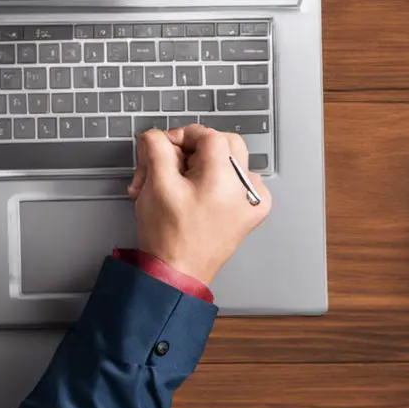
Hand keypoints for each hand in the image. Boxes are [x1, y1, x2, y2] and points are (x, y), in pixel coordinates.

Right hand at [127, 125, 271, 284]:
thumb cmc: (168, 238)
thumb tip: (159, 135)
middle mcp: (246, 188)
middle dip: (195, 149)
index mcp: (224, 180)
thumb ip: (157, 148)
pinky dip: (219, 180)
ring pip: (231, 161)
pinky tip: (199, 196)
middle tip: (174, 165)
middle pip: (225, 144)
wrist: (178, 273)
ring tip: (182, 185)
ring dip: (204, 164)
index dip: (183, 136)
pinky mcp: (253, 211)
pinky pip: (239, 181)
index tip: (167, 146)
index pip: (210, 135)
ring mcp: (253, 200)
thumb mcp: (155, 184)